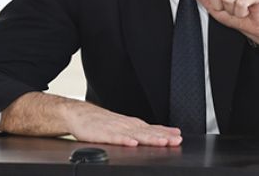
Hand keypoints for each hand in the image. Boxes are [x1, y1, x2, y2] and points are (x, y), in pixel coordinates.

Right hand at [64, 99, 181, 146]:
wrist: (79, 114)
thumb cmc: (100, 122)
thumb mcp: (122, 126)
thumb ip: (137, 132)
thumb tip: (155, 136)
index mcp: (131, 124)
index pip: (152, 128)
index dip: (166, 132)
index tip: (178, 136)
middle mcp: (126, 125)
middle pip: (148, 132)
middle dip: (163, 136)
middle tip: (176, 140)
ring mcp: (115, 129)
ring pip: (135, 134)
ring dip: (150, 138)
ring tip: (162, 142)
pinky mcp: (103, 134)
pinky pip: (115, 138)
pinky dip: (124, 140)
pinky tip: (132, 143)